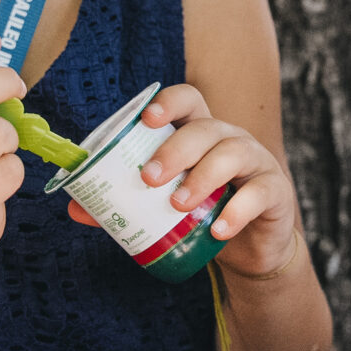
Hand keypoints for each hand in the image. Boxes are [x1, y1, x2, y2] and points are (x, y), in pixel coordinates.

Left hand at [68, 82, 302, 277]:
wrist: (247, 249)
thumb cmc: (201, 215)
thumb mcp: (162, 206)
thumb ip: (124, 203)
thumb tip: (76, 208)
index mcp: (200, 134)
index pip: (189, 100)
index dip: (169, 103)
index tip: (146, 119)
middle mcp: (229, 139)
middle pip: (205, 128)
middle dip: (175, 149)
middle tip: (149, 178)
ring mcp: (256, 163)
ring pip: (232, 154)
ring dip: (202, 177)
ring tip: (178, 205)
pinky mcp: (275, 191)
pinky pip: (259, 193)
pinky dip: (238, 211)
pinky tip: (219, 229)